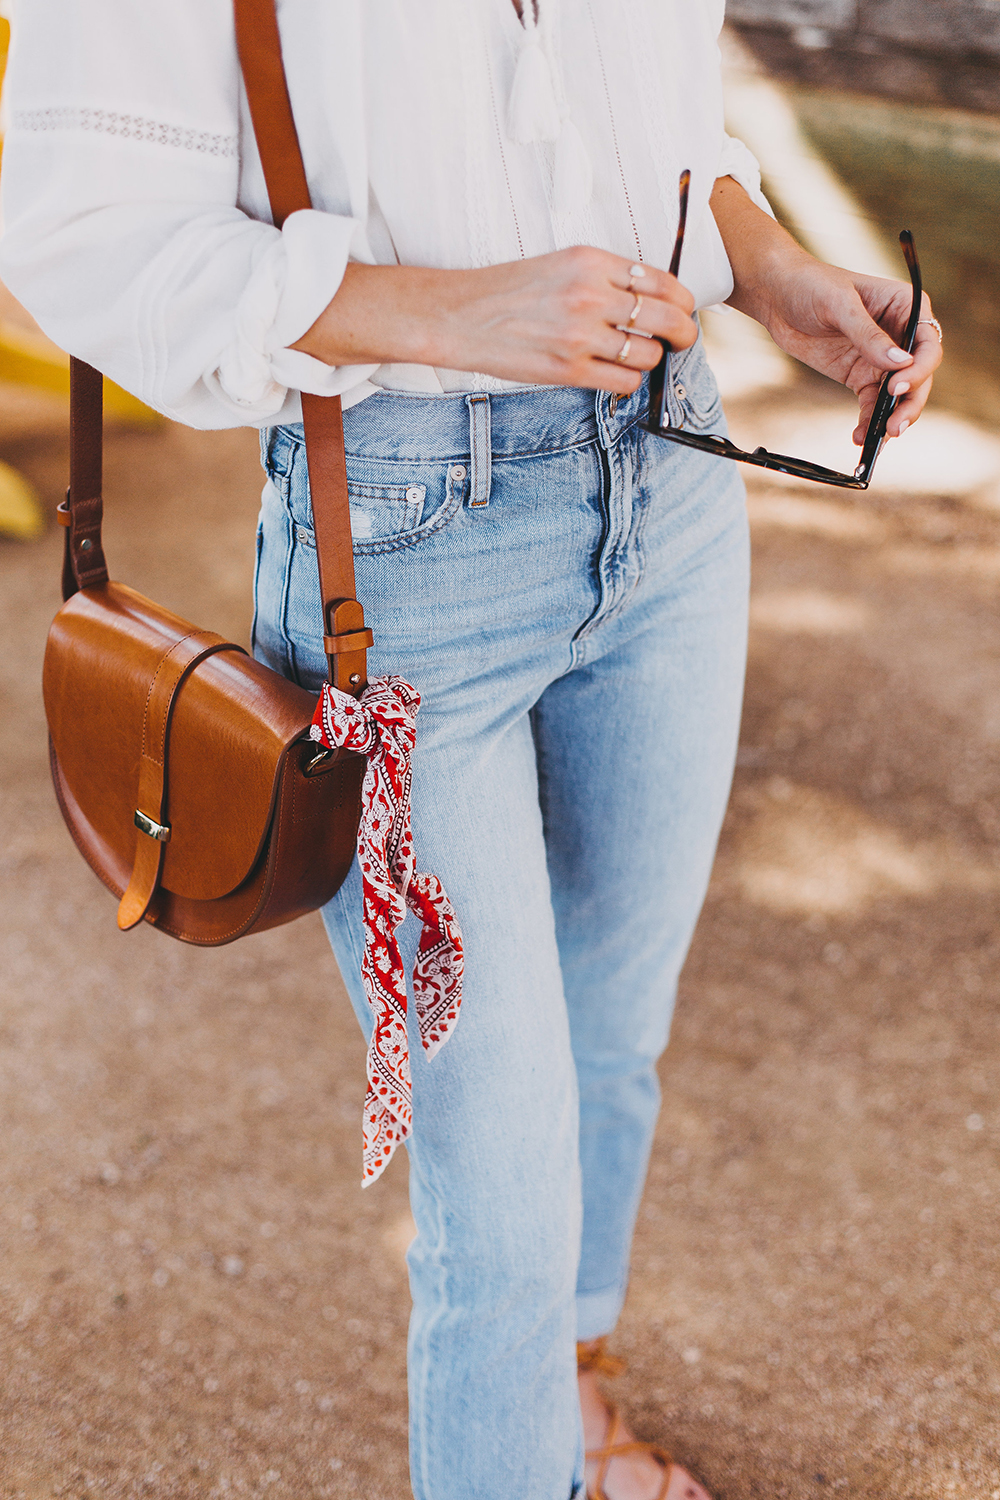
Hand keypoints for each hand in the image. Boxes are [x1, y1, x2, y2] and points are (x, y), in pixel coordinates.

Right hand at [293, 248, 698, 394]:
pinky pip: (625, 381)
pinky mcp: (568, 369)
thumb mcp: (560, 264)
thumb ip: (606, 277)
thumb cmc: (508, 291)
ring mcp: (581, 335)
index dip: (683, 301)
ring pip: (649, 354)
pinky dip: (629, 382)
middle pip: (668, 319)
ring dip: (649, 360)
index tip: (682, 310)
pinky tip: (615, 375)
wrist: (460, 315)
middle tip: (680, 341)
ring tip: (634, 357)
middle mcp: (591, 295)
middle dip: (683, 334)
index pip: (663, 282)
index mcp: (592, 262)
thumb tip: (651, 298)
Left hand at [754, 256, 940, 443]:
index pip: (927, 343)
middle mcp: (900, 334)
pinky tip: (861, 436)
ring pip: (899, 395)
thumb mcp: (839, 305)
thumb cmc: (811, 285)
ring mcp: (881, 358)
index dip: (919, 368)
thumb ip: (868, 335)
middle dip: (909, 403)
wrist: (777, 296)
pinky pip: (872, 404)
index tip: (897, 387)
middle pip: (919, 375)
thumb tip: (900, 362)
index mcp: (906, 306)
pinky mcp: (860, 376)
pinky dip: (869, 421)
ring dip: (891, 418)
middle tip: (893, 427)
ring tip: (877, 439)